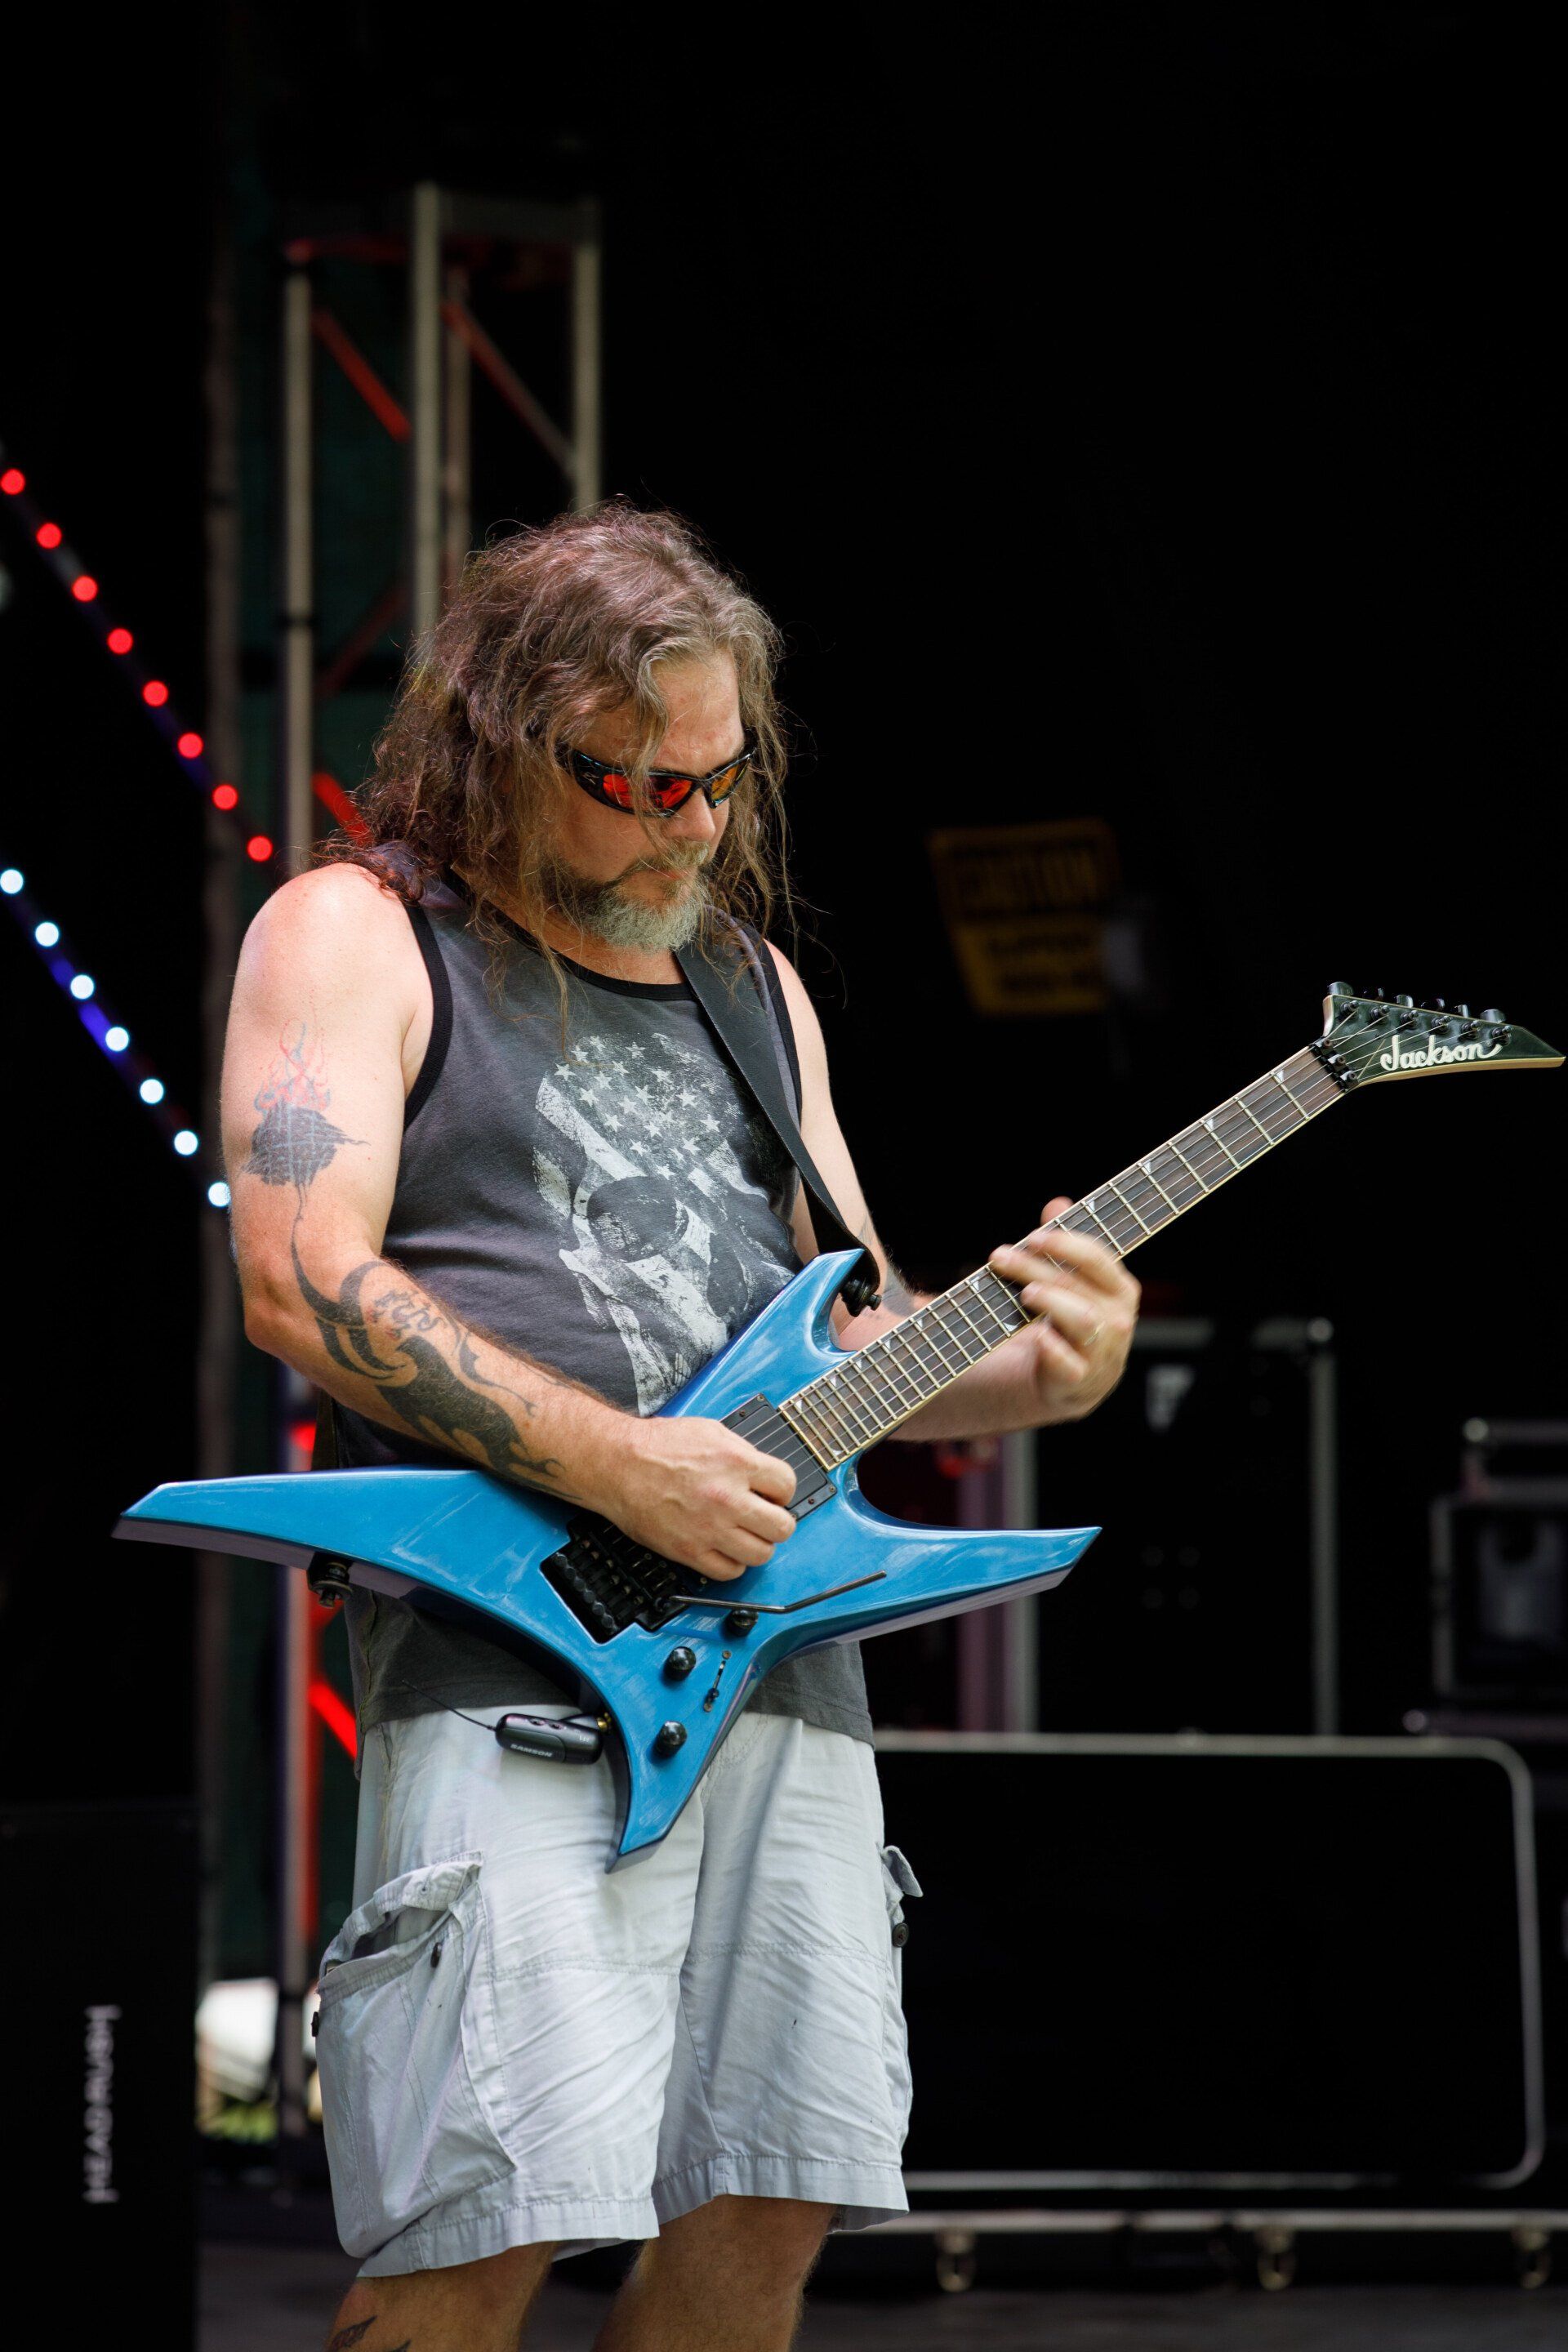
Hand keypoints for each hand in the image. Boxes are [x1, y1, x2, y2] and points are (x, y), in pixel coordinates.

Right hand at [597, 1415, 796, 1581]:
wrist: (617, 1464)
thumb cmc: (657, 1446)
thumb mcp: (710, 1431)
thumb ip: (743, 1452)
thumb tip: (763, 1473)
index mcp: (736, 1463)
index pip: (787, 1485)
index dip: (782, 1491)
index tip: (773, 1495)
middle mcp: (727, 1497)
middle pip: (782, 1527)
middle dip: (777, 1522)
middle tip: (764, 1518)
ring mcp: (710, 1528)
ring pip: (761, 1554)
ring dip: (757, 1545)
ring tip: (744, 1535)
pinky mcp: (689, 1550)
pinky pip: (729, 1572)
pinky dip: (732, 1564)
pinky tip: (724, 1549)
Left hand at [988, 1196, 1140, 1423]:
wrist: (1073, 1380)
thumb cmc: (1069, 1318)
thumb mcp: (1070, 1280)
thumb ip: (1064, 1243)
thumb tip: (1057, 1203)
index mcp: (1120, 1289)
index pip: (1097, 1258)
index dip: (1064, 1244)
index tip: (1030, 1237)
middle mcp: (1117, 1319)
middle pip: (1077, 1285)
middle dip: (1036, 1267)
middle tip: (1000, 1256)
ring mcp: (1102, 1352)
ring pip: (1083, 1320)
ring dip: (1052, 1302)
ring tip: (1025, 1293)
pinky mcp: (1081, 1381)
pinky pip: (1070, 1364)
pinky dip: (1053, 1349)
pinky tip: (1036, 1336)